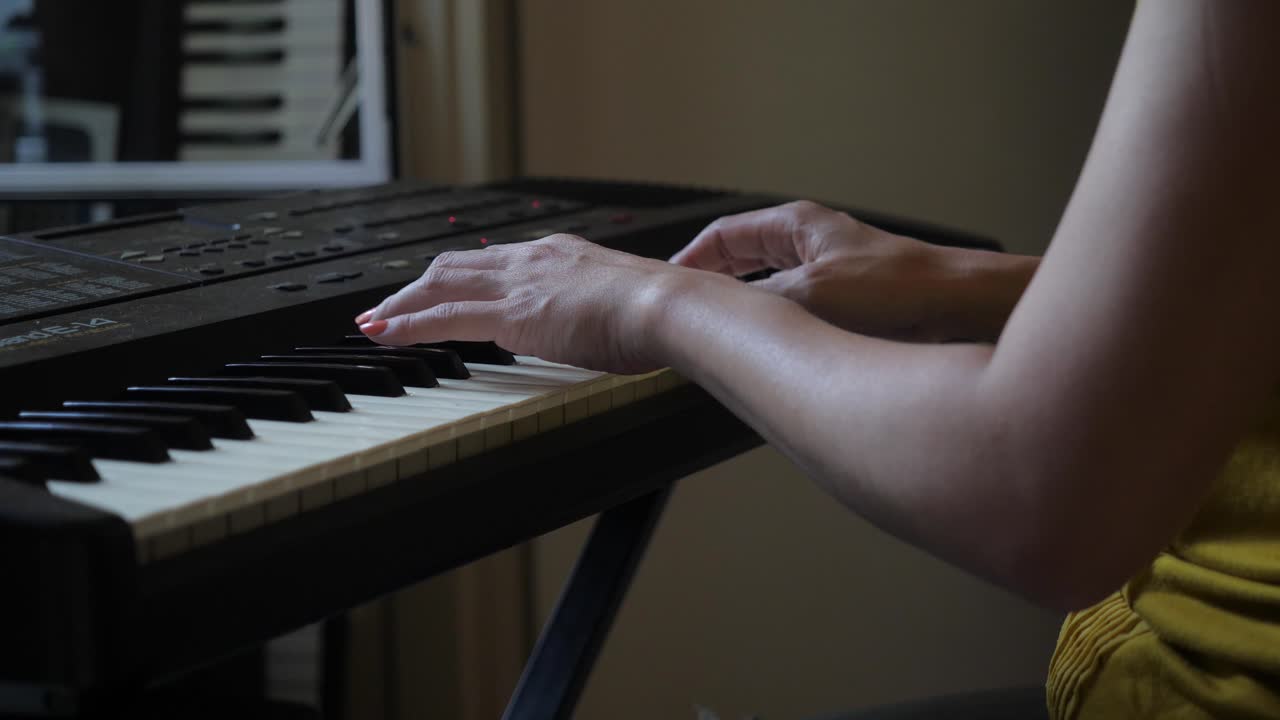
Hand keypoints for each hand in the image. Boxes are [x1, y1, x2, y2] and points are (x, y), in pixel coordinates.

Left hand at [355, 234, 729, 373]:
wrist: (667, 306)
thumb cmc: (662, 313)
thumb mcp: (626, 309)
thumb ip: (605, 315)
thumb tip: (608, 335)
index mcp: (561, 255)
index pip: (497, 262)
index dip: (463, 277)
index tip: (443, 291)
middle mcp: (533, 259)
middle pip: (457, 265)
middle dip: (418, 285)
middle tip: (390, 305)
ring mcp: (519, 283)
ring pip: (439, 284)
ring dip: (401, 304)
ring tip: (374, 322)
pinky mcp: (510, 313)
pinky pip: (442, 318)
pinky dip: (404, 325)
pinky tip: (381, 334)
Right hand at [671, 200, 1032, 342]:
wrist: (966, 310)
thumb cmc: (902, 289)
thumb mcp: (808, 294)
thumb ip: (756, 304)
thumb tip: (719, 318)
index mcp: (797, 226)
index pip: (724, 235)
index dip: (691, 261)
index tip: (667, 286)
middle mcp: (813, 246)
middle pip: (743, 263)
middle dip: (715, 290)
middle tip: (689, 319)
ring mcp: (832, 277)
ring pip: (770, 296)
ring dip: (748, 317)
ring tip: (726, 341)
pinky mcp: (850, 308)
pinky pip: (797, 319)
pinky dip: (778, 335)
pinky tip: (774, 359)